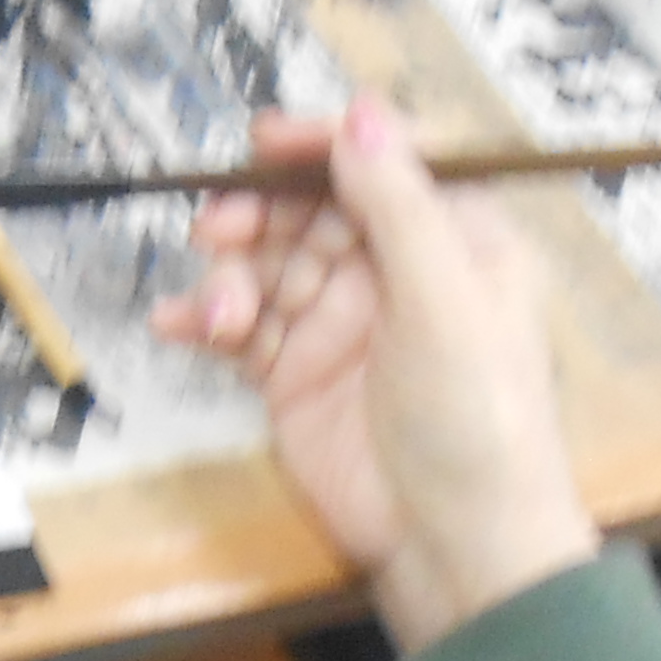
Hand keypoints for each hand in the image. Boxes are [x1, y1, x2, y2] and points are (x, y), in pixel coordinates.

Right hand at [149, 97, 596, 656]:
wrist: (454, 546)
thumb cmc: (482, 422)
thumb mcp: (448, 300)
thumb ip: (399, 205)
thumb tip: (361, 113)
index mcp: (455, 238)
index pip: (385, 160)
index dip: (327, 143)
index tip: (267, 143)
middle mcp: (395, 271)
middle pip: (309, 207)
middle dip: (258, 211)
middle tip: (218, 228)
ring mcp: (341, 323)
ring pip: (267, 263)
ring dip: (230, 274)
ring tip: (220, 315)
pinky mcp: (295, 376)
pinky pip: (239, 327)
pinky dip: (203, 319)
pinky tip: (179, 325)